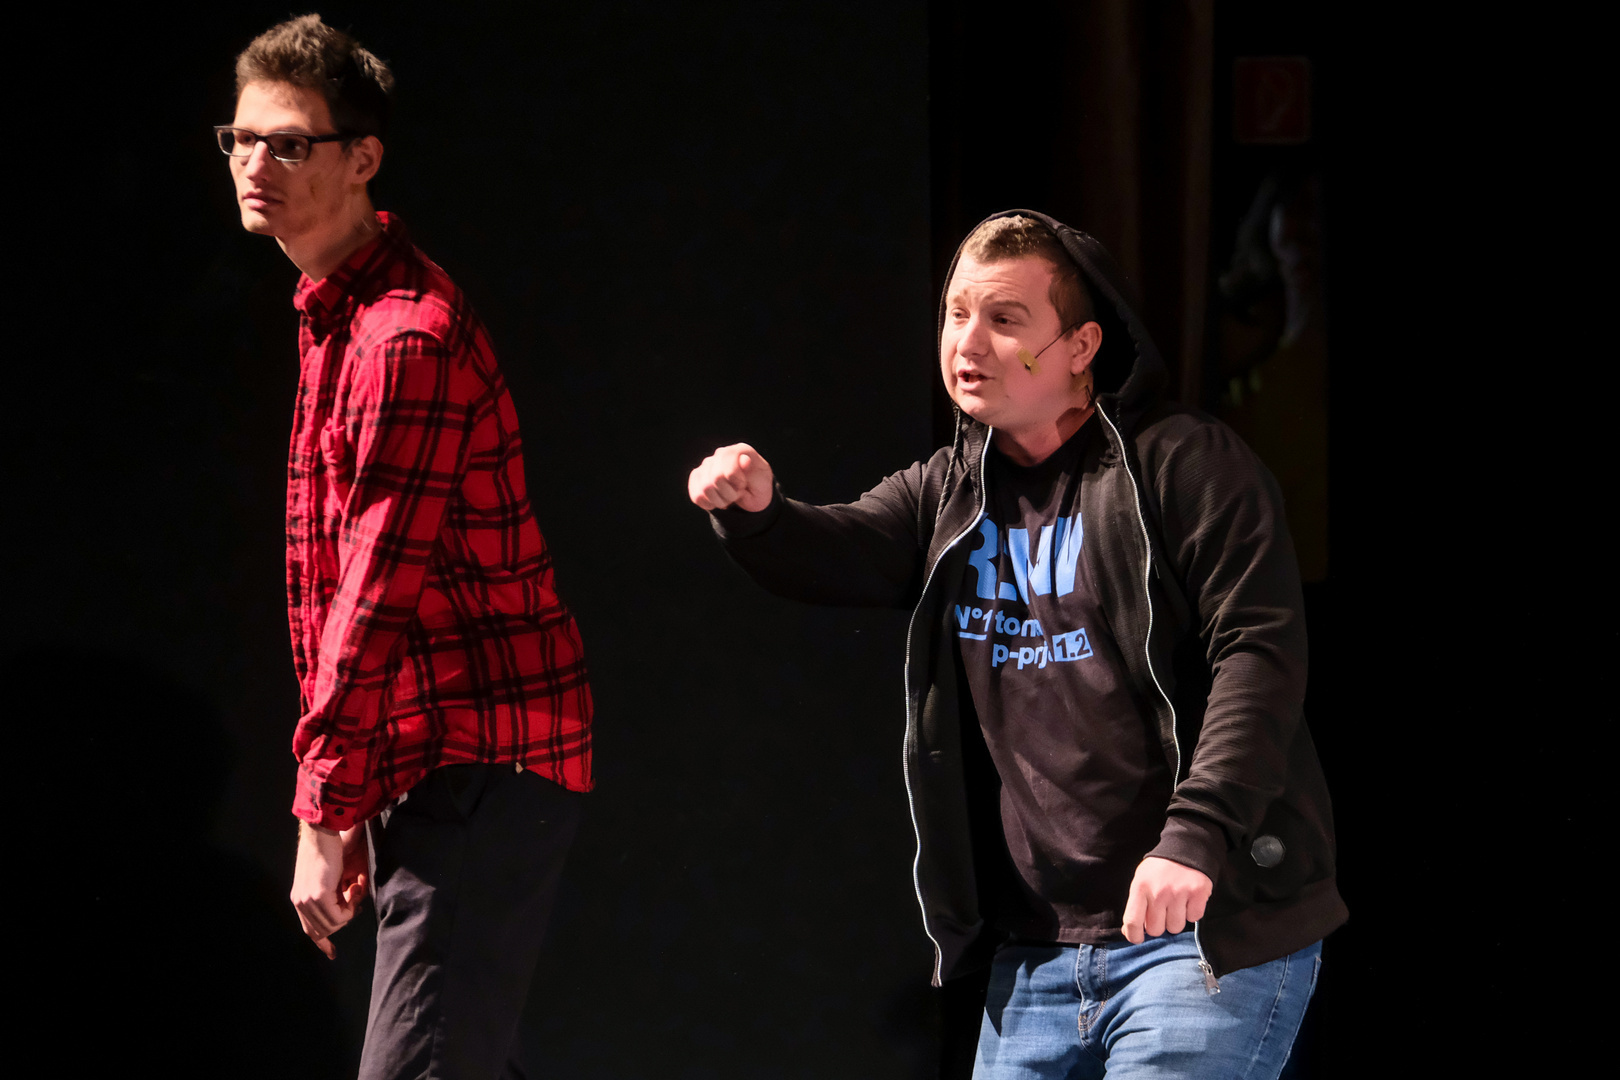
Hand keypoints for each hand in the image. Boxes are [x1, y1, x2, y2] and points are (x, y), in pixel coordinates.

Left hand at [290, 821, 367, 957]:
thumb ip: (329, 895)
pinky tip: (353, 890)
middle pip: (325, 929)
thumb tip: (343, 910)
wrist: (322, 833)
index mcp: (300, 899)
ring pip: (334, 924)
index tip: (332, 953)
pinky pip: (339, 916)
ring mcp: (308, 900)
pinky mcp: (319, 896)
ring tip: (355, 890)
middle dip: (344, 918)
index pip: (309, 929)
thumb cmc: (328, 849)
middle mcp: (301, 902)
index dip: (322, 942)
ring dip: (349, 911)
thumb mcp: (325, 877)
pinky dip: (350, 908)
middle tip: (355, 897)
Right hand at [688, 443, 773, 511]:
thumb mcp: (764, 479)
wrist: (751, 496)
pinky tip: (718, 499)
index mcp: (739, 450)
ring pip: (705, 489)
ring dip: (720, 500)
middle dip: (730, 493)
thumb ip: (755, 470)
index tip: (744, 484)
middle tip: (737, 492)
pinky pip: (697, 496)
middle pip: (715, 479)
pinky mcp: (696, 477)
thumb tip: (744, 460)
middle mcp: (720, 453)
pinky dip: (709, 504)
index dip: (738, 483)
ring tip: (729, 496)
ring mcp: (706, 465)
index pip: (729, 469)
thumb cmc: (758, 485)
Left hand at [1121, 856, 1212, 943]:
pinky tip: (1188, 899)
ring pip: (1175, 927)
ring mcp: (1179, 893)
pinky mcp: (1198, 893)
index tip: (1138, 938)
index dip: (1134, 936)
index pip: (1133, 921)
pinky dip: (1192, 912)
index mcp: (1140, 888)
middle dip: (1158, 925)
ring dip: (1175, 920)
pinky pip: (1194, 918)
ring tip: (1176, 904)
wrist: (1185, 847)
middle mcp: (1159, 892)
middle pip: (1156, 930)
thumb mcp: (1141, 880)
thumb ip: (1135, 905)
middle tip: (1162, 912)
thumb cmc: (1159, 869)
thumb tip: (1130, 932)